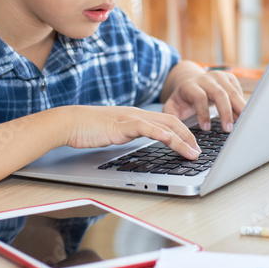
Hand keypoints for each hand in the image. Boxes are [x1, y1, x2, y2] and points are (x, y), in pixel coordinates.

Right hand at [58, 105, 200, 158]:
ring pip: (165, 125)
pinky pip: (148, 128)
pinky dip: (163, 134)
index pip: (166, 121)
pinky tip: (173, 141)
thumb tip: (136, 146)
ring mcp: (131, 118)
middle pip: (172, 121)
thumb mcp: (114, 134)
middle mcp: (138, 114)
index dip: (182, 131)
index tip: (193, 144)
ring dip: (183, 139)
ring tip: (194, 153)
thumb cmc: (88, 130)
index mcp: (137, 117)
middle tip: (199, 151)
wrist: (69, 122)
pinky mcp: (123, 125)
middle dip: (189, 136)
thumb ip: (127, 136)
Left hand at [162, 66, 246, 131]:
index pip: (199, 97)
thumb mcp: (172, 107)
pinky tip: (241, 116)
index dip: (203, 112)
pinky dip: (241, 103)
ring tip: (241, 124)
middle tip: (228, 129)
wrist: (191, 83)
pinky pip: (238, 90)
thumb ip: (172, 118)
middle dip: (225, 112)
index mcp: (190, 86)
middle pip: (219, 93)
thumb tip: (173, 133)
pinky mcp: (229, 77)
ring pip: (232, 91)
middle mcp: (205, 78)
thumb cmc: (182, 100)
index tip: (206, 128)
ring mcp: (219, 76)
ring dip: (238, 108)